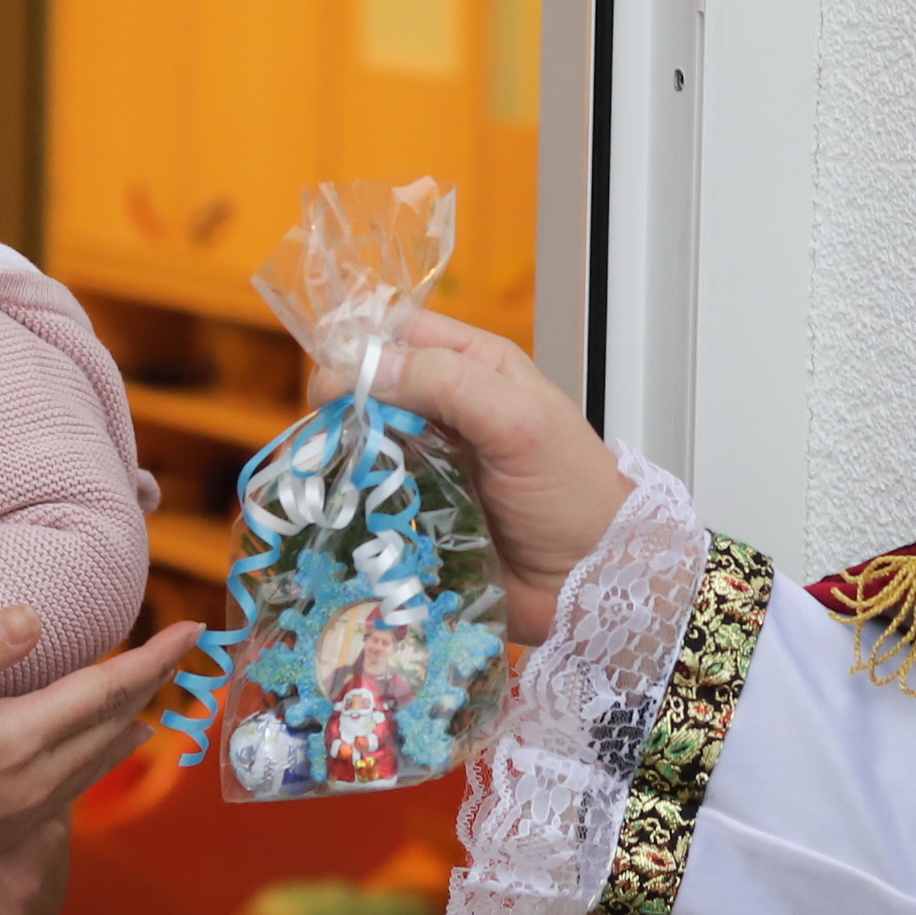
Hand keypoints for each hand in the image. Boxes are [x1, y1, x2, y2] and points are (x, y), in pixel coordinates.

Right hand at [0, 613, 197, 894]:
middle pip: (116, 724)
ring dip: (137, 715)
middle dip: (155, 681)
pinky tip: (118, 739)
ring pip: (103, 757)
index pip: (104, 691)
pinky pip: (81, 782)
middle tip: (189, 645)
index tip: (193, 630)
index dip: (153, 658)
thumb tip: (34, 617)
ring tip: (163, 683)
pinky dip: (109, 750)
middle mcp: (33, 782)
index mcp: (14, 741)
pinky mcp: (12, 828)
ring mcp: (25, 812)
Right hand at [309, 311, 630, 642]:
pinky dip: (350, 501)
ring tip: (326, 476)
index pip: (400, 333)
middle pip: (371, 387)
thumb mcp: (519, 421)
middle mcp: (447, 408)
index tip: (329, 383)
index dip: (360, 349)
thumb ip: (447, 382)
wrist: (589, 581)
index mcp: (476, 366)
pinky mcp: (417, 511)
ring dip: (341, 455)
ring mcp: (429, 461)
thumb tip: (366, 366)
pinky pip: (370, 495)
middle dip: (342, 406)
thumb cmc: (571, 492)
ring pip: (363, 441)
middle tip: (327, 436)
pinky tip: (338, 511)